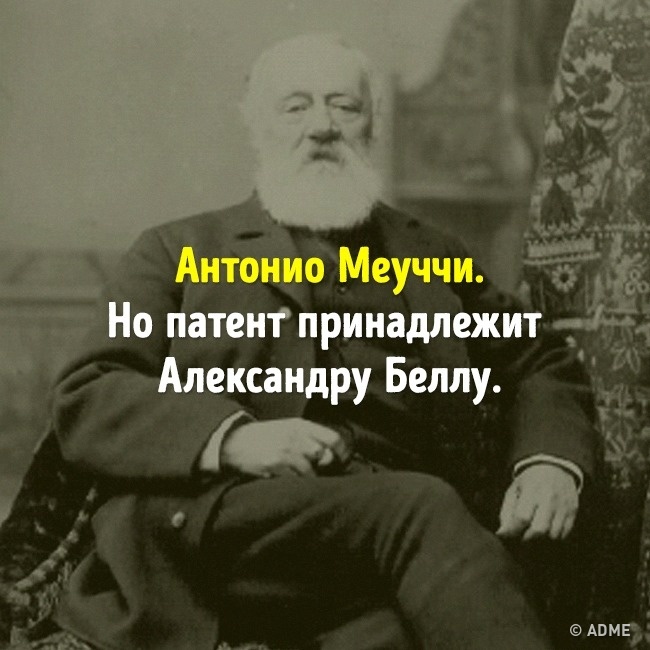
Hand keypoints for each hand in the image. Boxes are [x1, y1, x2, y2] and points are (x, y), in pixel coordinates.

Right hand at [219, 417, 349, 477]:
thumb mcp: (288, 428)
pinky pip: (293, 480)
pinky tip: (283, 477)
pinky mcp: (274, 465)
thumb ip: (309, 437)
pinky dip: (291, 482)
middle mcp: (295, 436)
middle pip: (323, 455)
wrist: (234, 441)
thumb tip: (331, 455)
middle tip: (313, 468)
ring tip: (294, 474)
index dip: (341, 452)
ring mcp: (285, 450)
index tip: (340, 461)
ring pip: (310, 471)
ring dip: (306, 477)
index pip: (333, 438)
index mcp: (301, 425)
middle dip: (322, 466)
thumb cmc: (265, 437)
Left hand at [497, 464, 578, 540]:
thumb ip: (506, 511)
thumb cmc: (530, 481)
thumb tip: (503, 533)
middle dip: (526, 539)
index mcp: (532, 490)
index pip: (522, 517)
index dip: (512, 530)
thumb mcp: (514, 489)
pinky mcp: (573, 512)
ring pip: (552, 535)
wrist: (555, 467)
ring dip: (540, 540)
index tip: (504, 535)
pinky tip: (545, 531)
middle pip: (539, 530)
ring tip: (531, 534)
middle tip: (519, 537)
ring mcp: (563, 506)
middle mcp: (550, 499)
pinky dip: (552, 537)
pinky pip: (564, 534)